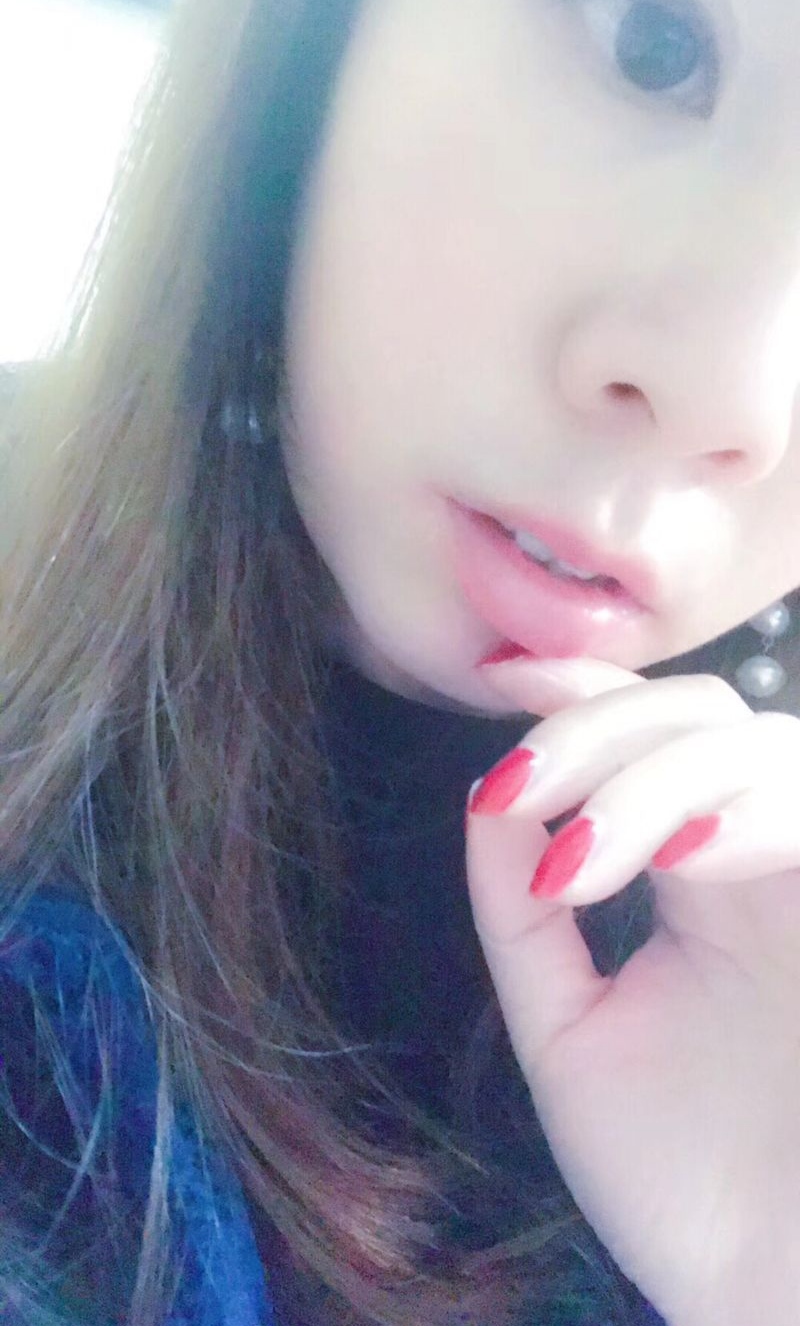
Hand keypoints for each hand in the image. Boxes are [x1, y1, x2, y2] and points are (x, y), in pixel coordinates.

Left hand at [465, 657, 799, 1325]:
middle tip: (525, 789)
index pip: (645, 739)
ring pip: (759, 749)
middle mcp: (762, 865)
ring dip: (654, 779)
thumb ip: (522, 917)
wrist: (769, 1293)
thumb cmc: (680, 1178)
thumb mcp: (571, 1031)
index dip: (579, 691)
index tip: (497, 678)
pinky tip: (677, 861)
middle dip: (601, 728)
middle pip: (702, 714)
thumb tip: (484, 797)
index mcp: (697, 879)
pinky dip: (748, 816)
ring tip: (579, 861)